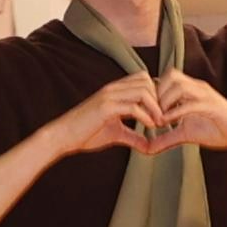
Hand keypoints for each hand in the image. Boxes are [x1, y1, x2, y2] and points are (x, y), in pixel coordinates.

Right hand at [51, 74, 166, 158]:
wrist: (62, 136)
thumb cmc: (85, 134)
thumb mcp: (115, 134)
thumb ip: (133, 136)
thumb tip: (150, 146)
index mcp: (115, 91)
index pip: (143, 80)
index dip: (156, 94)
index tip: (161, 113)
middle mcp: (113, 88)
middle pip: (147, 81)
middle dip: (159, 98)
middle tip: (164, 117)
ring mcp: (109, 96)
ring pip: (143, 90)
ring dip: (155, 107)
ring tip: (159, 123)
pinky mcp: (105, 107)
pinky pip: (133, 107)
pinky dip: (146, 116)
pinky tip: (150, 127)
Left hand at [152, 71, 226, 151]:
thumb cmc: (217, 130)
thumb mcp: (186, 134)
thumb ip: (166, 139)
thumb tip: (147, 149)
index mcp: (190, 90)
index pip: (166, 78)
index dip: (153, 92)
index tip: (145, 110)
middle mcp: (197, 87)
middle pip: (170, 76)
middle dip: (156, 94)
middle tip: (149, 113)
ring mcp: (205, 94)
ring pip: (178, 86)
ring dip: (164, 102)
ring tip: (158, 119)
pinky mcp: (211, 105)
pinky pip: (189, 104)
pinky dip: (175, 113)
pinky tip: (167, 124)